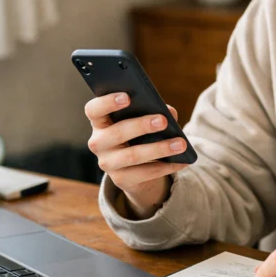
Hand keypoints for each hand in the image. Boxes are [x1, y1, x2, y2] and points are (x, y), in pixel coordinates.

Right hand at [85, 93, 188, 218]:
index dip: (107, 102)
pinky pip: (145, 173)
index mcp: (100, 121)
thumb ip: (153, 111)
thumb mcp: (142, 120)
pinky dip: (166, 166)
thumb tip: (168, 112)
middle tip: (163, 121)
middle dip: (141, 126)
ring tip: (181, 143)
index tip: (127, 96)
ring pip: (133, 155)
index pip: (94, 110)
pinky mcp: (120, 180)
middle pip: (117, 132)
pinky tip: (182, 161)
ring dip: (159, 148)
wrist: (136, 167)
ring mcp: (107, 163)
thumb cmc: (139, 133)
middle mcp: (98, 142)